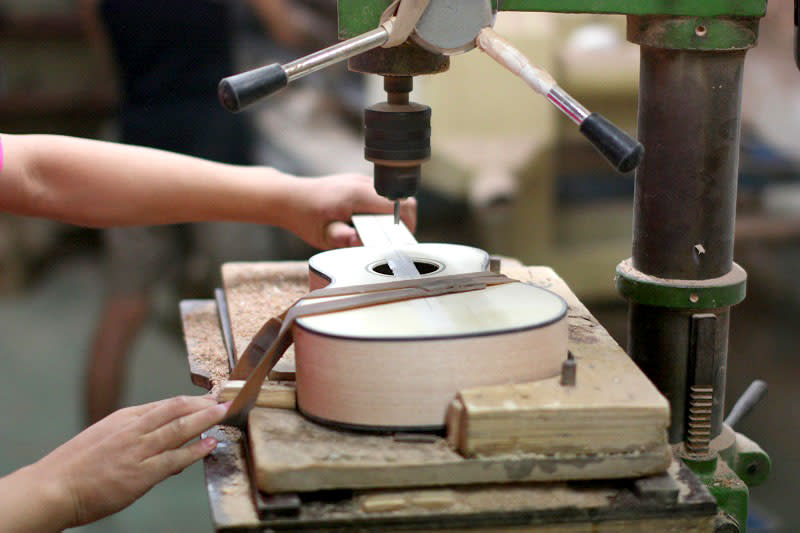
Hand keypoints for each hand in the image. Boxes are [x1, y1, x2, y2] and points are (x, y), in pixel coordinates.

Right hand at [3, 396, 227, 529]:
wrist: (52, 488)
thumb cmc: (75, 467)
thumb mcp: (104, 437)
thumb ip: (133, 435)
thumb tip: (163, 440)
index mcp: (124, 419)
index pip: (165, 404)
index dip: (191, 400)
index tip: (208, 398)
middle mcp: (133, 430)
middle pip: (176, 409)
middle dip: (203, 403)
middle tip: (225, 400)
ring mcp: (138, 451)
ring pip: (179, 429)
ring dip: (205, 419)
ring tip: (224, 413)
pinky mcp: (140, 474)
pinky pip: (175, 459)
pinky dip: (195, 450)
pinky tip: (211, 444)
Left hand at [283, 174, 416, 249]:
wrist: (288, 197)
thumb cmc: (304, 216)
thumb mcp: (322, 234)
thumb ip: (342, 239)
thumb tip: (360, 241)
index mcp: (357, 194)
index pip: (399, 205)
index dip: (406, 224)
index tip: (399, 240)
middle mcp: (363, 183)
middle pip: (403, 200)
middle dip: (403, 222)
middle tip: (391, 240)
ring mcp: (362, 180)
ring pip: (394, 198)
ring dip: (393, 217)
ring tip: (379, 233)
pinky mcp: (360, 183)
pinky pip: (383, 196)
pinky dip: (384, 211)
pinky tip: (369, 223)